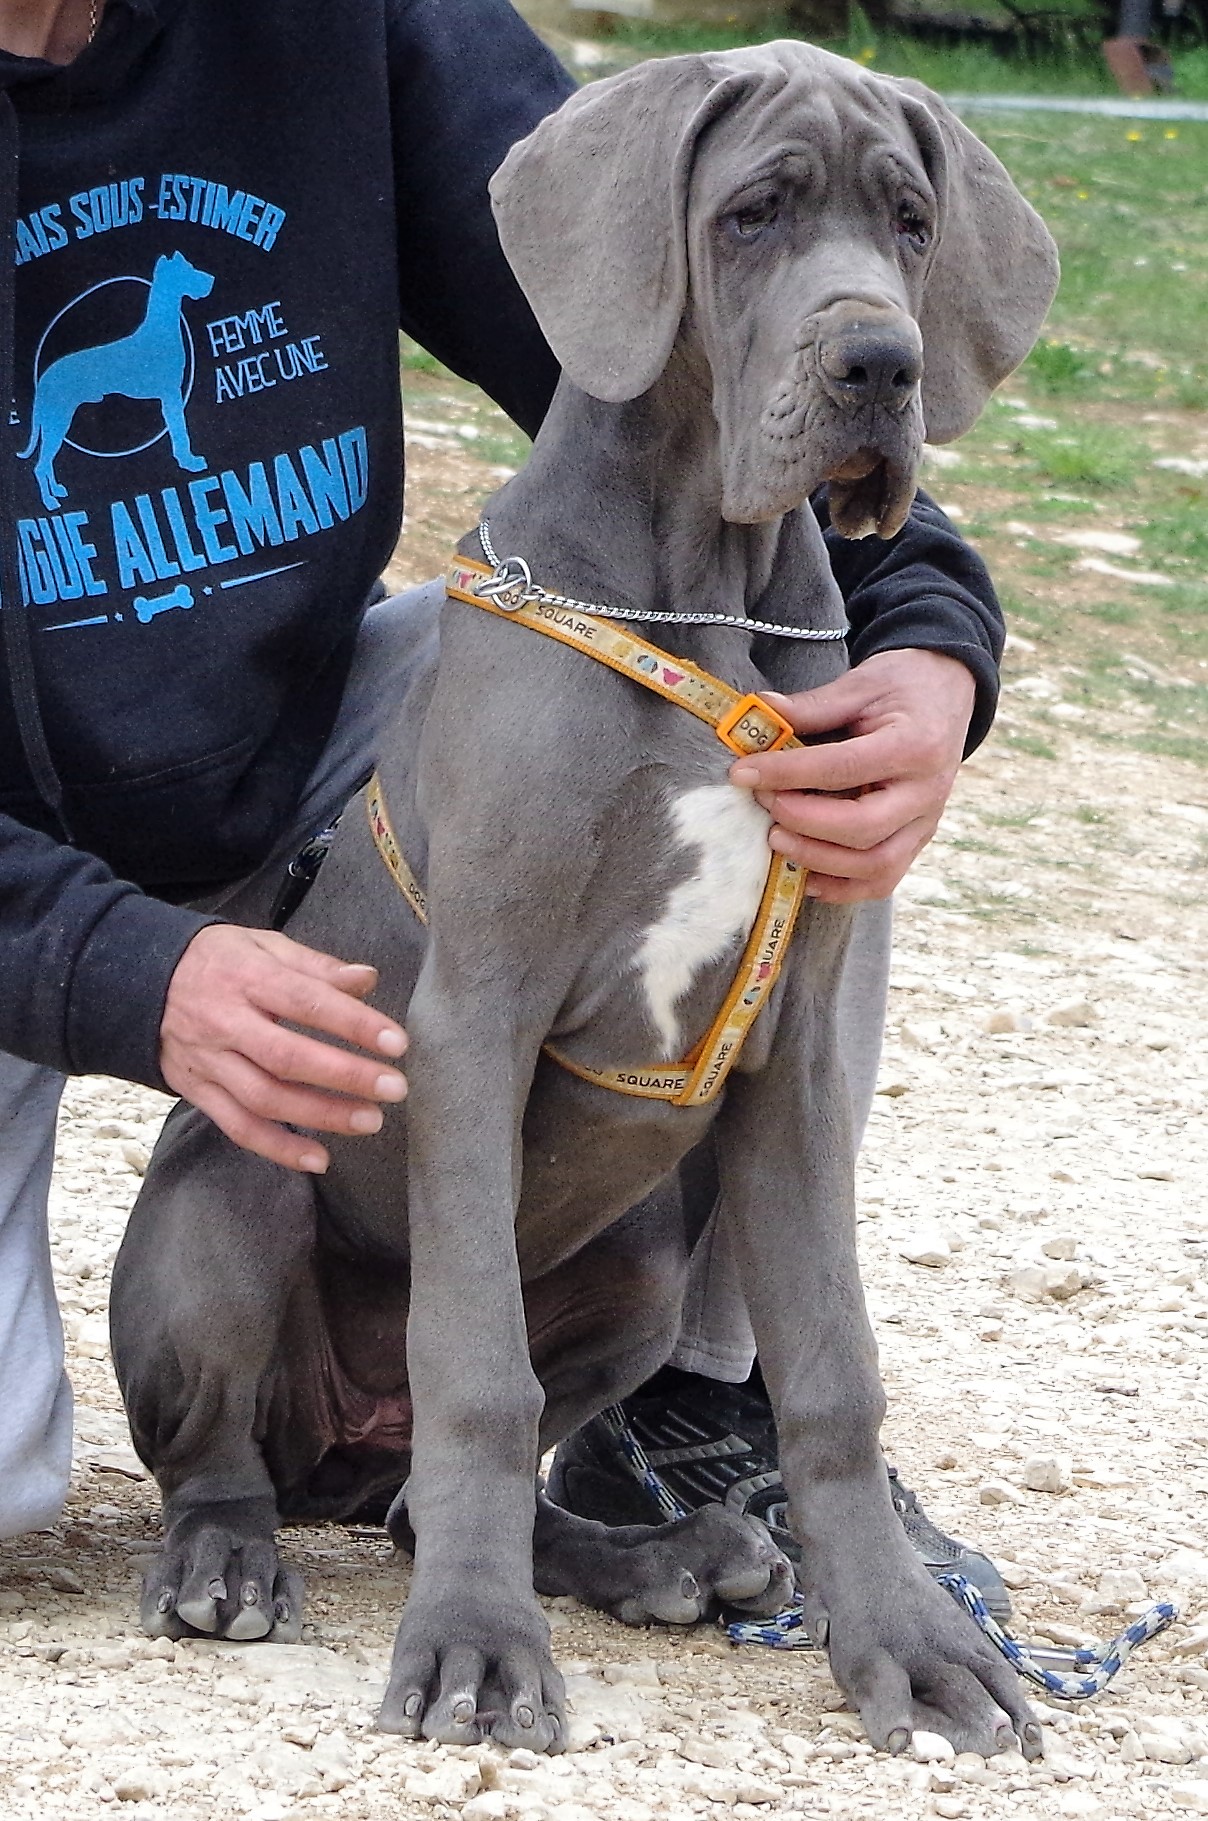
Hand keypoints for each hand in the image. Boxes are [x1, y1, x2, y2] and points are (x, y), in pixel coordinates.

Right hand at [160, 925, 407, 1172]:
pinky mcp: (198, 1092)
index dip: (353, 1023)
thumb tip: (366, 979)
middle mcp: (225, 1023)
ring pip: (265, 1098)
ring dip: (320, 1115)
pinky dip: (277, 1149)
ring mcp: (209, 1062)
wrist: (138, 982)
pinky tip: (318, 1160)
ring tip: (370, 1121)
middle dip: (345, 1076)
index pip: (306, 1002)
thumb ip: (316, 966)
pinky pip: (238, 1127)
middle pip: (287, 1057)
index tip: (396, 1042)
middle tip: (394, 1088)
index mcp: (247, 978)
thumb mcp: (264, 945)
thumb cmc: (218, 962)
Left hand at [729, 649, 975, 903]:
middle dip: (803, 822)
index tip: (743, 773)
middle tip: (763, 803)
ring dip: (818, 859)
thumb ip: (811, 706)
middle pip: (862, 827)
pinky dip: (842, 887)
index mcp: (914, 745)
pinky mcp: (917, 841)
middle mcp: (926, 791)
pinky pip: (882, 880)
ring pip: (875, 864)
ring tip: (777, 838)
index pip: (843, 767)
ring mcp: (925, 822)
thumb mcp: (859, 684)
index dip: (788, 773)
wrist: (948, 694)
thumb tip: (757, 712)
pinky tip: (805, 875)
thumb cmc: (901, 687)